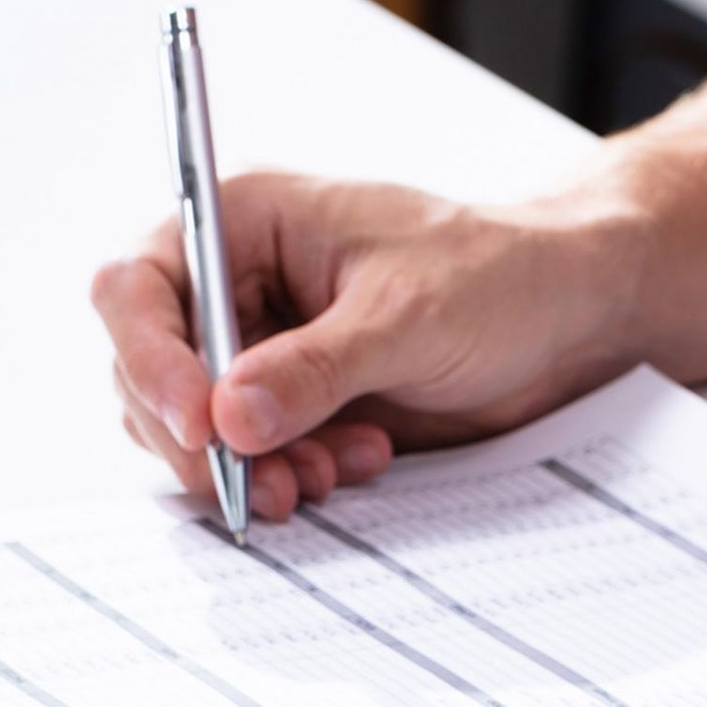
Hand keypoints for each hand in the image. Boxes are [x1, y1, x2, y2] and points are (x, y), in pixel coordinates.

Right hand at [90, 169, 643, 517]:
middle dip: (200, 437)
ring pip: (195, 426)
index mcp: (247, 223)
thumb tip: (228, 418)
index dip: (149, 357)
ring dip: (248, 466)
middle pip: (151, 370)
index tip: (196, 422)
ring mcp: (260, 348)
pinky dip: (288, 473)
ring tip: (324, 476)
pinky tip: (355, 463)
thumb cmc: (499, 276)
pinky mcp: (292, 404)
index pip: (139, 286)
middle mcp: (238, 285)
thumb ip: (314, 369)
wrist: (568, 318)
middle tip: (257, 483)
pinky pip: (250, 455)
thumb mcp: (406, 318)